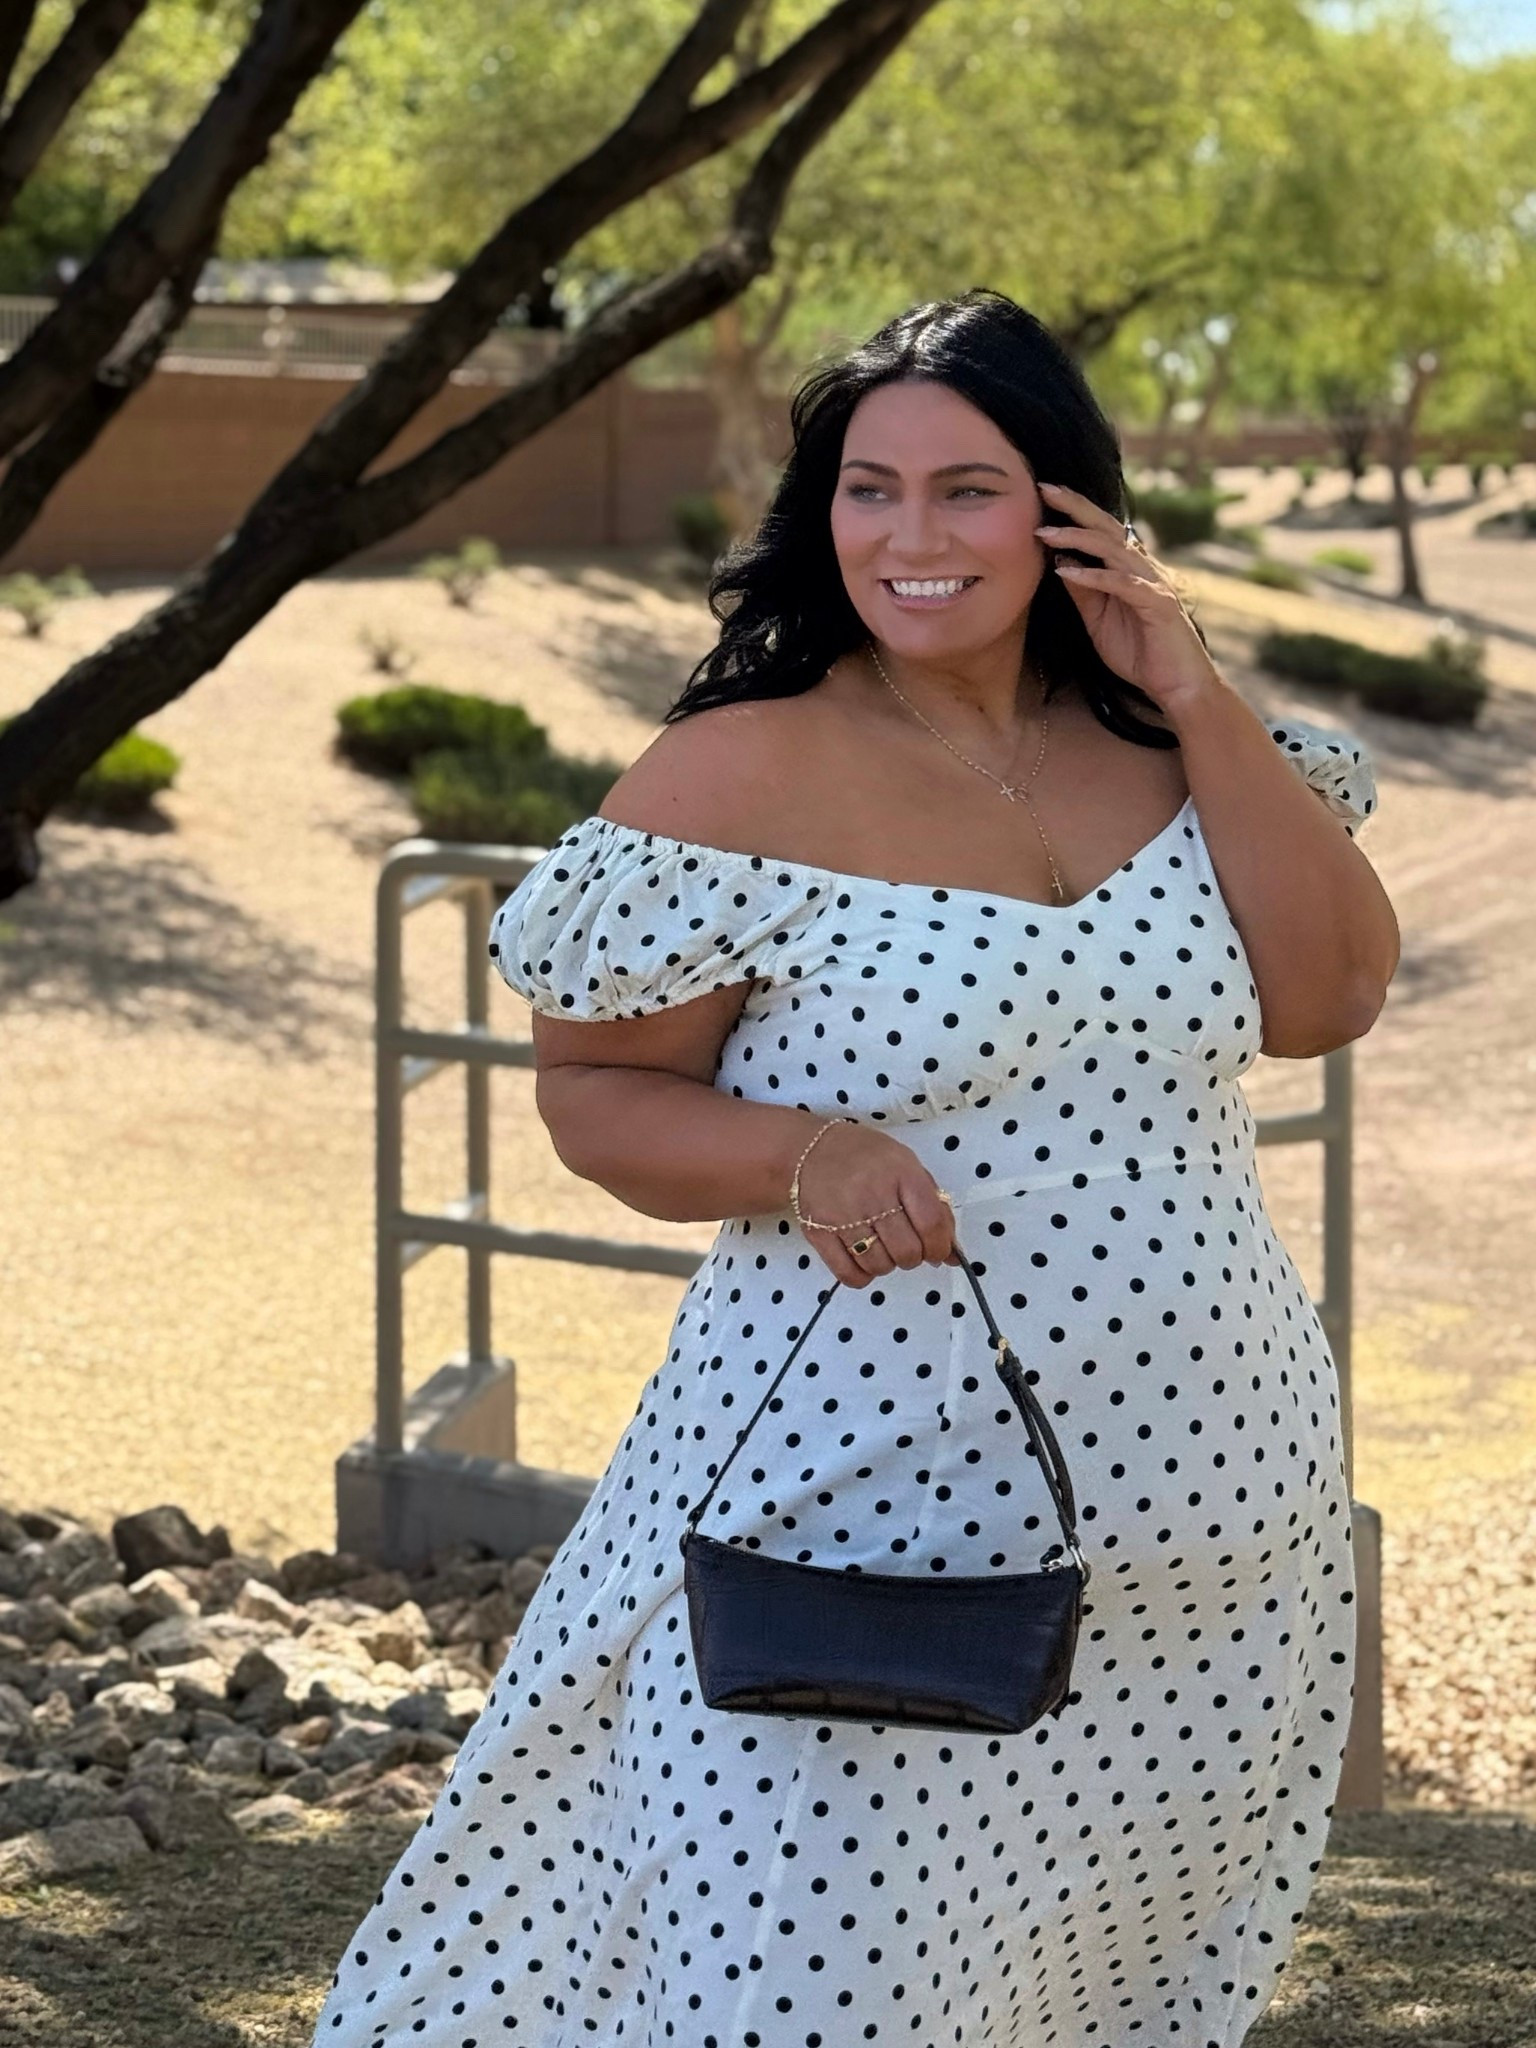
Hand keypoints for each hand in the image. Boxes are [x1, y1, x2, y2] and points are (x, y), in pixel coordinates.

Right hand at [794, 1121, 958, 1288]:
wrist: (809, 1150)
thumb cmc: (866, 1158)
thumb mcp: (907, 1166)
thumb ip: (935, 1206)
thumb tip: (954, 1254)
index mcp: (900, 1173)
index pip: (931, 1224)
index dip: (941, 1247)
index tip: (938, 1251)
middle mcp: (872, 1194)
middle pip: (907, 1251)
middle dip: (914, 1257)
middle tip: (908, 1247)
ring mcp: (842, 1216)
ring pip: (879, 1265)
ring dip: (888, 1265)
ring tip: (883, 1248)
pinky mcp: (818, 1233)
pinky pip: (848, 1273)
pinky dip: (863, 1276)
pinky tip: (864, 1260)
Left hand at [1036, 480, 1223, 717]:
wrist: (1175, 686)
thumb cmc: (1139, 654)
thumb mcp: (1099, 620)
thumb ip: (1084, 591)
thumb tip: (1061, 560)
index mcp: (1130, 569)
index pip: (1101, 531)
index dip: (1075, 511)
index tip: (1044, 494)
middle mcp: (1143, 569)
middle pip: (1107, 528)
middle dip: (1075, 507)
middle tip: (1044, 488)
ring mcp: (1153, 584)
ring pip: (1113, 551)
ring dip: (1077, 539)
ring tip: (1045, 533)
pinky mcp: (1157, 605)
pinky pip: (1122, 585)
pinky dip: (1093, 577)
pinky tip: (1067, 572)